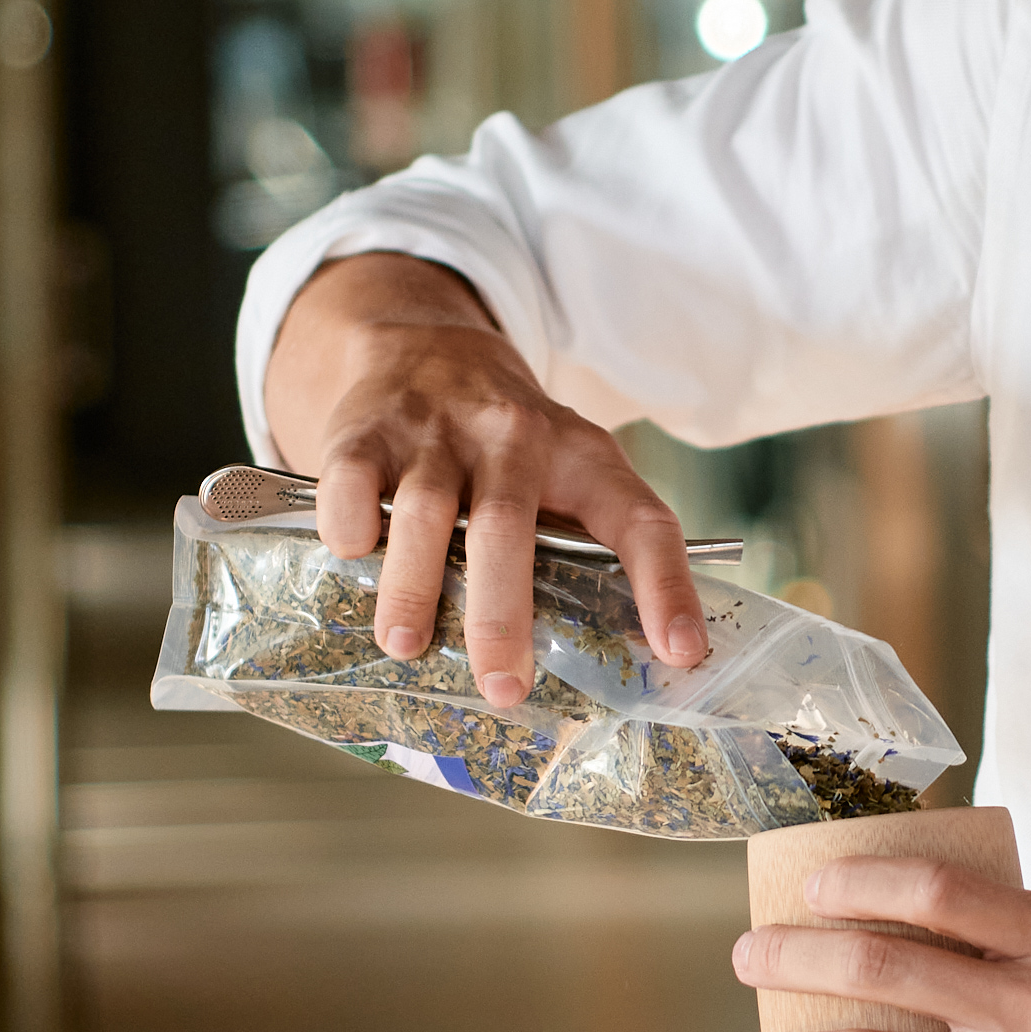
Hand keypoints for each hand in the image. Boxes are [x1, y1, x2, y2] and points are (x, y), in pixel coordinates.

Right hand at [264, 254, 707, 698]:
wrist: (426, 346)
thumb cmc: (508, 443)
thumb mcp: (567, 468)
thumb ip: (584, 547)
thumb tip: (624, 659)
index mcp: (583, 456)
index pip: (641, 520)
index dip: (667, 587)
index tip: (681, 653)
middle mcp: (513, 437)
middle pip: (508, 526)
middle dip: (503, 614)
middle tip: (502, 686)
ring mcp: (436, 431)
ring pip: (425, 510)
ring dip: (413, 584)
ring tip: (405, 646)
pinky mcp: (367, 431)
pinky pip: (352, 481)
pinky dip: (349, 527)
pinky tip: (351, 558)